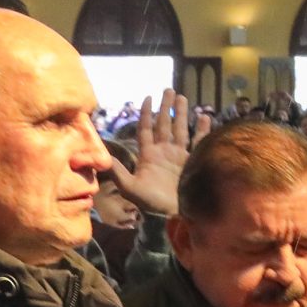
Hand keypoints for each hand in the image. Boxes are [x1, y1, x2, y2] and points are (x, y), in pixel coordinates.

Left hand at [111, 93, 203, 217]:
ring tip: (182, 97)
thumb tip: (102, 156)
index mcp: (148, 155)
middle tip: (168, 90)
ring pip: (180, 129)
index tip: (148, 97)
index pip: (146, 129)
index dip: (147, 114)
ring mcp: (179, 156)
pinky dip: (202, 130)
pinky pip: (198, 142)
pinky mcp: (194, 161)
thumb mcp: (130, 187)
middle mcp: (164, 152)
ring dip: (181, 114)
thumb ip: (118, 171)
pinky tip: (204, 117)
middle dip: (166, 107)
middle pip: (164, 124)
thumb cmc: (151, 203)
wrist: (173, 216)